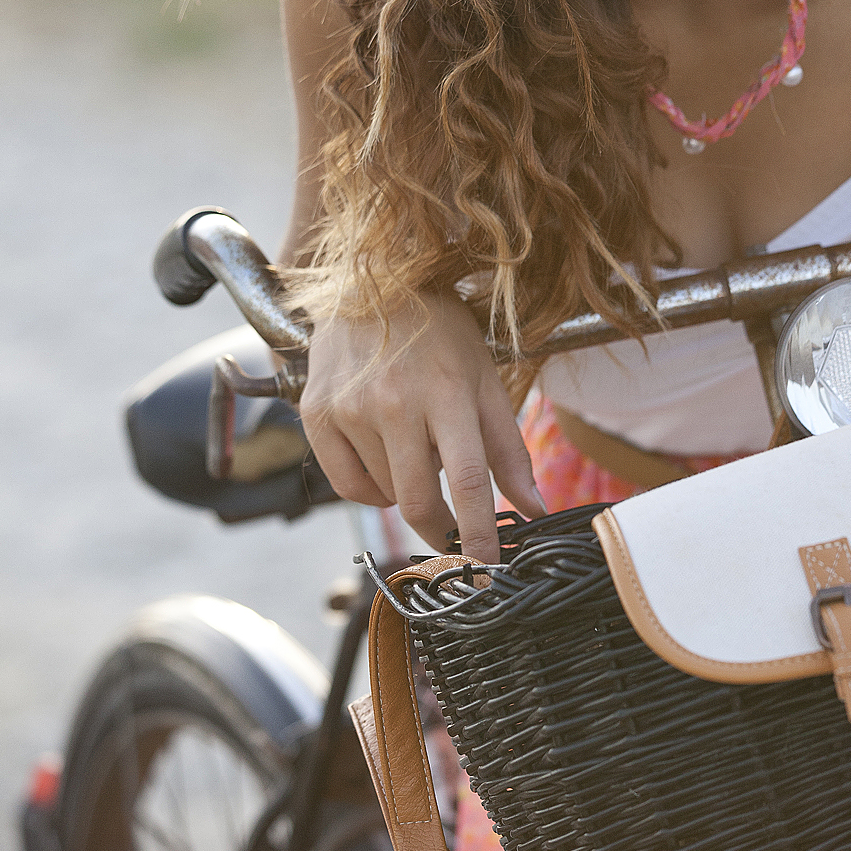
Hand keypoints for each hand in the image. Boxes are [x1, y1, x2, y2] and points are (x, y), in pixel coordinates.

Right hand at [299, 294, 545, 560]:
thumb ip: (509, 447)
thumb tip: (533, 509)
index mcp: (447, 390)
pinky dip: (371, 488)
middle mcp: (395, 401)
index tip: (489, 568)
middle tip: (454, 529)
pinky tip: (384, 456)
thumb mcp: (484, 378)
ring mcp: (350, 407)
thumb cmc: (438, 331)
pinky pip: (347, 485)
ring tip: (415, 441)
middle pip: (418, 499)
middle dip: (441, 528)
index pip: (467, 479)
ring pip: (385, 491)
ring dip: (408, 487)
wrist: (369, 282)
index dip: (478, 532)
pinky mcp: (316, 413)